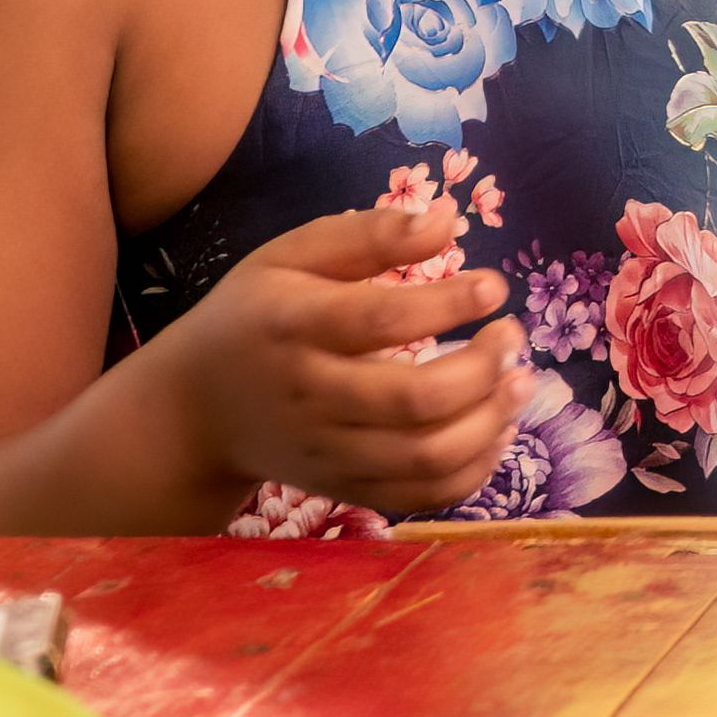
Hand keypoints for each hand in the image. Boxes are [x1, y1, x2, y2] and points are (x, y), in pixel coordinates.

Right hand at [151, 195, 527, 517]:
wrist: (196, 409)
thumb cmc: (255, 316)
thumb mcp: (291, 257)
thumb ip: (368, 235)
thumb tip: (446, 220)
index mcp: (292, 327)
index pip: (379, 320)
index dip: (449, 304)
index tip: (493, 286)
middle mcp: (310, 396)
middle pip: (414, 400)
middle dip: (482, 368)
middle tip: (511, 335)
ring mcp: (328, 453)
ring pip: (426, 457)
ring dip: (492, 421)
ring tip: (519, 381)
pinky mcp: (345, 489)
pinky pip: (423, 495)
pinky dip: (474, 469)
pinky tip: (494, 428)